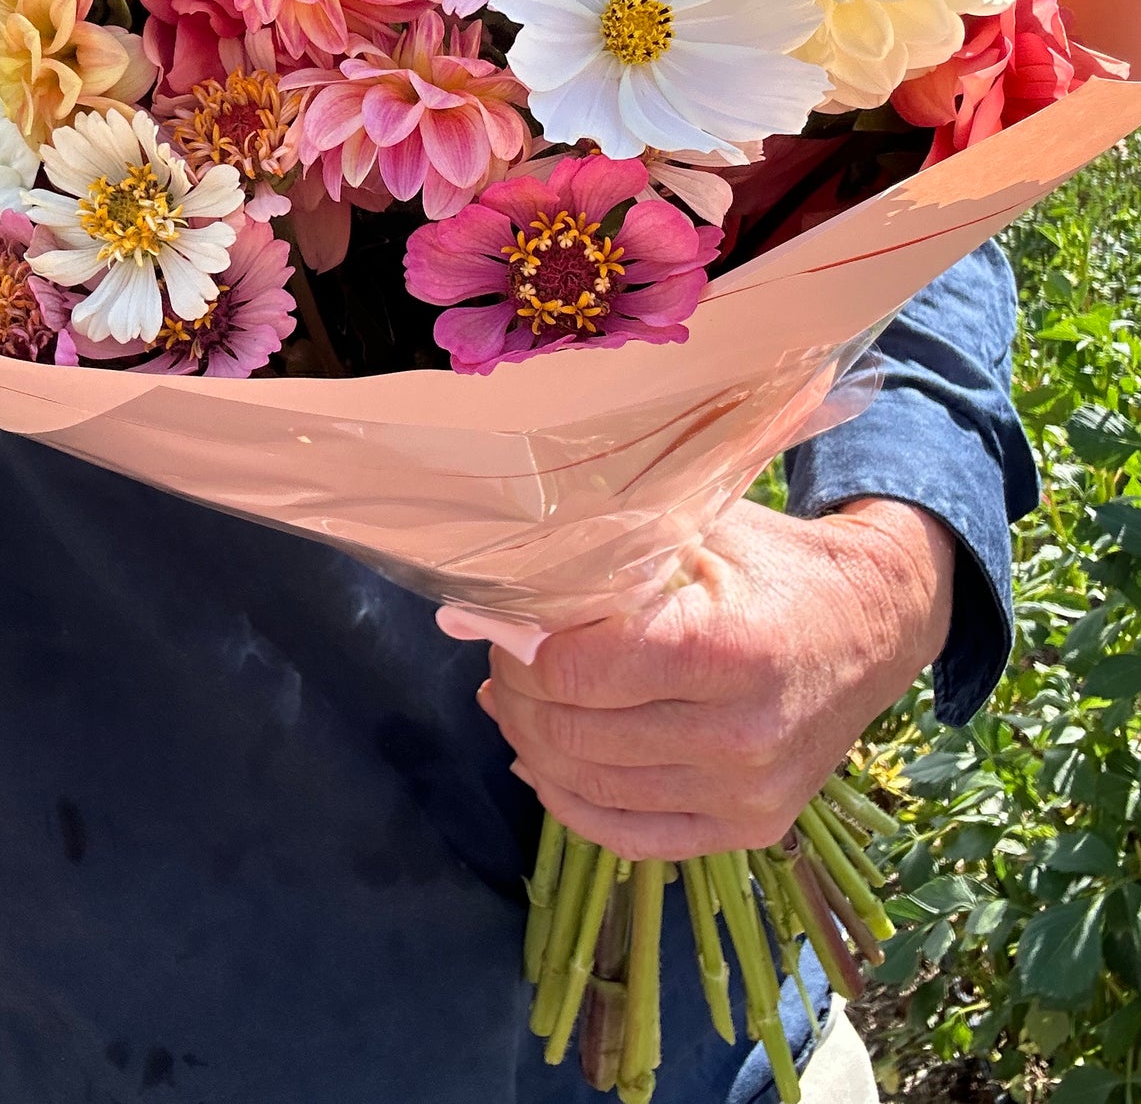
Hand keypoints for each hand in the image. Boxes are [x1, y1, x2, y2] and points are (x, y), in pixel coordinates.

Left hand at [479, 496, 954, 859]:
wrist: (874, 623)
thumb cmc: (773, 564)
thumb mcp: (695, 531)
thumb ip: (602, 559)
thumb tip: (490, 600)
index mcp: (726, 649)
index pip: (575, 670)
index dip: (518, 647)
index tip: (503, 620)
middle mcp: (740, 735)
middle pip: (572, 733)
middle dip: (515, 694)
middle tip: (501, 658)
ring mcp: (747, 793)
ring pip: (589, 786)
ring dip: (530, 742)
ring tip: (514, 699)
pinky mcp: (750, 828)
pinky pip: (627, 834)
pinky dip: (570, 800)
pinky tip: (543, 762)